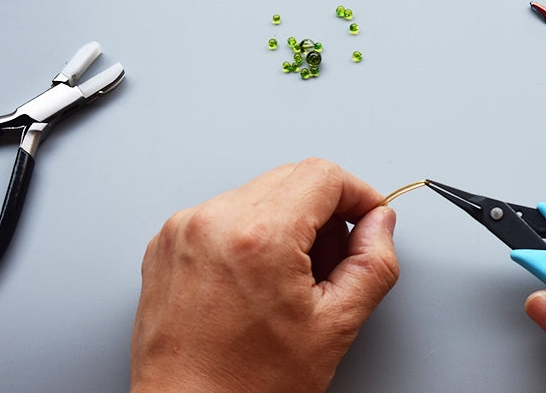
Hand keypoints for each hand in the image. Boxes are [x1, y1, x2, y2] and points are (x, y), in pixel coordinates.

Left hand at [130, 158, 399, 391]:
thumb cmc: (248, 388)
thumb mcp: (335, 326)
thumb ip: (373, 264)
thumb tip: (379, 224)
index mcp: (258, 236)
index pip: (323, 175)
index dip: (357, 194)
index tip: (368, 216)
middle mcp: (213, 222)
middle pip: (291, 179)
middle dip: (324, 212)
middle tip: (332, 262)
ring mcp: (183, 231)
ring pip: (258, 194)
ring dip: (287, 223)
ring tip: (290, 282)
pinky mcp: (166, 245)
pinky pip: (224, 215)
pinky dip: (250, 235)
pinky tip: (258, 283)